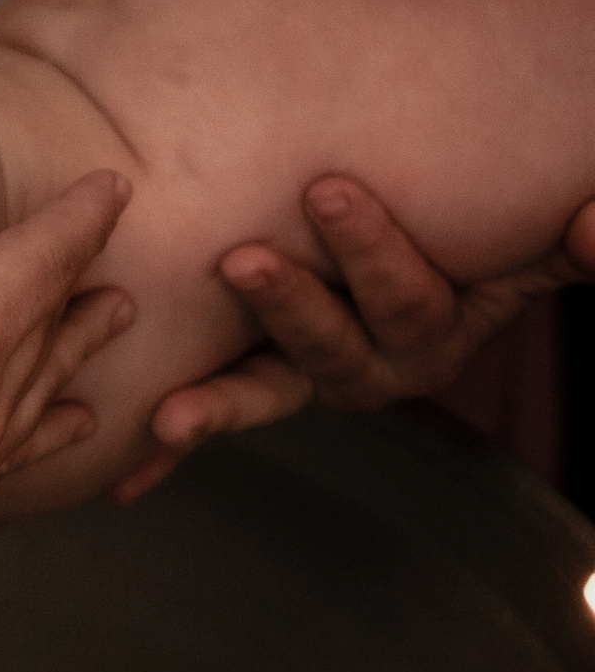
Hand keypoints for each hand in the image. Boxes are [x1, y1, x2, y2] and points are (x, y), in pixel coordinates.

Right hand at [0, 69, 134, 517]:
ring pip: (50, 388)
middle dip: (81, 276)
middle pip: (54, 324)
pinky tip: (77, 415)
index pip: (46, 259)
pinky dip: (58, 428)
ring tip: (112, 313)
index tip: (112, 187)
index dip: (82, 218)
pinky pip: (28, 454)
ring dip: (82, 344)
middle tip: (109, 243)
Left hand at [110, 181, 594, 502]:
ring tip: (174, 413)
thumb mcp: (522, 231)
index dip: (373, 253)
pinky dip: (171, 450)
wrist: (413, 227)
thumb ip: (565, 242)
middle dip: (288, 305)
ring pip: (267, 387)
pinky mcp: (250, 378)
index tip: (326, 189)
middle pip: (330, 346)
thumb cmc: (468, 218)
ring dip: (223, 401)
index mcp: (431, 326)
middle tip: (242, 259)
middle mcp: (370, 361)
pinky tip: (121, 482)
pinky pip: (212, 413)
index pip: (409, 301)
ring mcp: (306, 375)